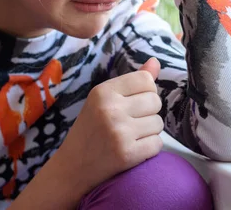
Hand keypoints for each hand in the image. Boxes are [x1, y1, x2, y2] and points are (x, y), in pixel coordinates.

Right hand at [55, 58, 163, 195]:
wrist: (72, 168)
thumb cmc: (92, 129)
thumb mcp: (105, 99)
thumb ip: (133, 80)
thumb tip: (156, 62)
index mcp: (103, 91)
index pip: (146, 80)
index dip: (145, 92)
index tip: (132, 103)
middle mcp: (110, 109)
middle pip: (156, 101)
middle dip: (149, 112)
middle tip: (130, 122)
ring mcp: (119, 132)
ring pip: (159, 123)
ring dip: (150, 131)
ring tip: (130, 136)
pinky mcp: (127, 154)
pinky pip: (158, 144)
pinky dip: (150, 148)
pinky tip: (133, 149)